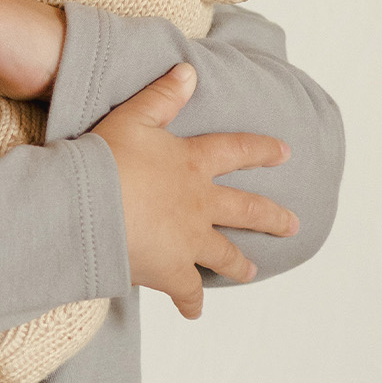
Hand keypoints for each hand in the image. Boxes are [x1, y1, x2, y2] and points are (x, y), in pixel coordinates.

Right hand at [91, 62, 296, 317]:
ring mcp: (190, 240)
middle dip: (271, 217)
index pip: (237, 151)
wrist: (88, 207)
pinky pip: (188, 292)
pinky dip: (191, 303)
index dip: (262, 150)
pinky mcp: (172, 271)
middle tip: (293, 225)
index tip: (285, 154)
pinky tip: (194, 312)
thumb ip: (162, 96)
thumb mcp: (132, 117)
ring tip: (250, 272)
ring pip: (225, 255)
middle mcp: (200, 203)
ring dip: (239, 264)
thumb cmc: (104, 159)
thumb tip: (189, 70)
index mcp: (193, 163)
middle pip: (246, 210)